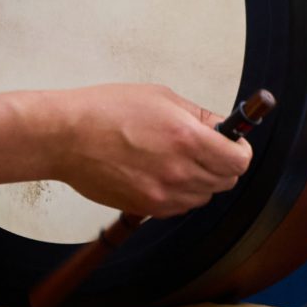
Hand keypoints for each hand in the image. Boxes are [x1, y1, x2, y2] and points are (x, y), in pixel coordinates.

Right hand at [40, 84, 248, 217]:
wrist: (66, 137)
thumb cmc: (106, 112)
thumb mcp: (162, 98)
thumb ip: (200, 116)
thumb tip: (224, 127)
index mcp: (187, 139)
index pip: (239, 160)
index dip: (240, 150)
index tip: (234, 143)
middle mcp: (179, 171)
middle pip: (226, 181)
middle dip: (223, 164)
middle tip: (208, 149)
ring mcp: (162, 194)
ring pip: (204, 196)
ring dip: (201, 180)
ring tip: (178, 159)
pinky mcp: (145, 208)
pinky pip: (180, 207)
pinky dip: (180, 194)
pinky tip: (163, 174)